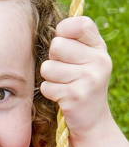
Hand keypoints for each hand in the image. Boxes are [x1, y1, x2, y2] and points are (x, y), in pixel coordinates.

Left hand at [40, 16, 112, 140]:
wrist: (92, 122)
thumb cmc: (81, 86)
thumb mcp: (85, 62)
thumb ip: (74, 43)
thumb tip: (55, 30)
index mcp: (99, 49)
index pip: (80, 25)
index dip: (63, 30)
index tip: (62, 41)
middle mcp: (98, 61)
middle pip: (56, 46)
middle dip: (52, 59)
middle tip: (63, 72)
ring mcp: (88, 79)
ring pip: (48, 67)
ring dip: (50, 79)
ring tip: (63, 85)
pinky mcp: (76, 96)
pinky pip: (46, 87)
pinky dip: (49, 93)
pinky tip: (62, 97)